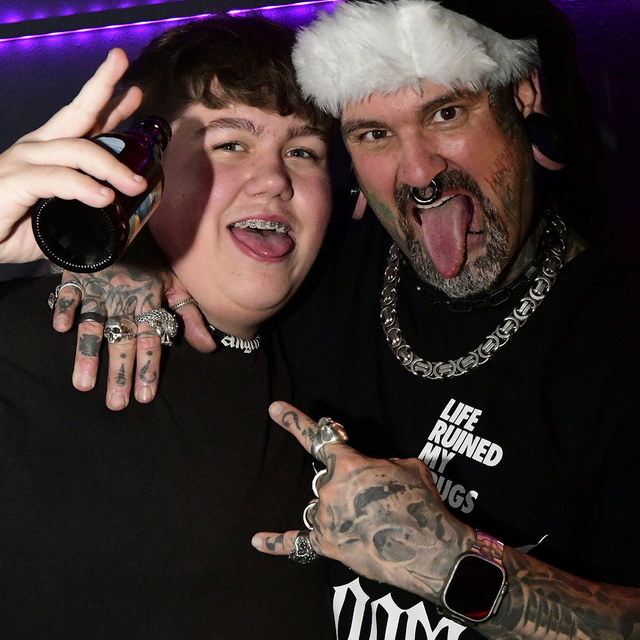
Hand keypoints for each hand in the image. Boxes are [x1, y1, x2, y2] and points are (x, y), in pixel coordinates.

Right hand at [0, 48, 144, 263]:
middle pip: (75, 114)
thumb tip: (123, 215)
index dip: (109, 106)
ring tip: (136, 184)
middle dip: (103, 90)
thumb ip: (86, 210)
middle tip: (133, 82)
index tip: (135, 93)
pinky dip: (82, 186)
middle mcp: (36, 150)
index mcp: (50, 153)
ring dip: (110, 165)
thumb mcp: (59, 217)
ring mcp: (23, 162)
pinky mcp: (14, 182)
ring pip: (74, 149)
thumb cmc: (12, 228)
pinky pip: (54, 178)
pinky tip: (103, 196)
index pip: (83, 122)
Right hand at [51, 233, 214, 409]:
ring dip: (88, 353)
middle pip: (123, 340)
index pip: (150, 339)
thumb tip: (209, 348)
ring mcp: (99, 289)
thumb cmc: (152, 259)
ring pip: (94, 324)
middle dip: (120, 372)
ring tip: (84, 384)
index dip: (148, 366)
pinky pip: (68, 292)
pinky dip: (64, 308)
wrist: (124, 223)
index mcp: (148, 302)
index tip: (144, 396)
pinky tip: (60, 329)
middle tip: (117, 404)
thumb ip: (189, 317)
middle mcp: (124, 300)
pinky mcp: (76, 276)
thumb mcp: (176, 284)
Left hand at [252, 401, 472, 600]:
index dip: (294, 420)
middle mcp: (329, 489)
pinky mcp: (327, 546)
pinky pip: (295, 543)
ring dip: (341, 509)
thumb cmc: (422, 504)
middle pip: (328, 479)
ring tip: (371, 522)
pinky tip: (256, 540)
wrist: (432, 551)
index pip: (318, 437)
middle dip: (349, 485)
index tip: (273, 408)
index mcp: (347, 465)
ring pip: (322, 505)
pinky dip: (275, 542)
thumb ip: (380, 462)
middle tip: (377, 501)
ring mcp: (325, 519)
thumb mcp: (408, 465)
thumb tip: (370, 472)